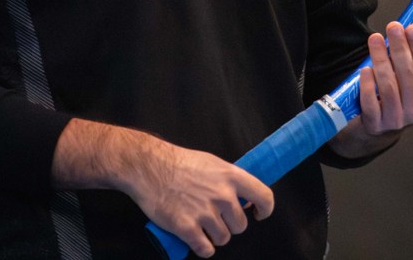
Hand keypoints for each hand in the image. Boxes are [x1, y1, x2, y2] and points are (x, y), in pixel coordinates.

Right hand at [125, 142, 273, 257]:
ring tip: (201, 224)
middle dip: (229, 225)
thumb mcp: (212, 163)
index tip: (257, 214)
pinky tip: (195, 239)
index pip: (264, 197)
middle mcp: (222, 195)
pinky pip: (206, 250)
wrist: (148, 167)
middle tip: (215, 217)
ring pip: (223, 239)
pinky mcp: (187, 228)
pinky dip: (202, 247)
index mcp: (231, 176)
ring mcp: (205, 213)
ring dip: (214, 236)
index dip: (264, 209)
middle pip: (240, 225)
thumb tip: (244, 198)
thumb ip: (229, 180)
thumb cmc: (178, 163)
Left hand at [359, 21, 412, 134]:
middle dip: (400, 48)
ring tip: (376, 39)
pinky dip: (368, 84)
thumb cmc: (412, 96)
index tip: (412, 28)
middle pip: (407, 75)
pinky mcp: (375, 123)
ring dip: (381, 60)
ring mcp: (396, 119)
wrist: (383, 124)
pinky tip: (366, 68)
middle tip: (393, 26)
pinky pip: (371, 102)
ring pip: (388, 85)